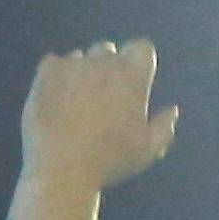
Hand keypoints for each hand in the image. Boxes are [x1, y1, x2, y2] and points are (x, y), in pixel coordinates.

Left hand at [21, 39, 177, 191]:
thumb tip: (172, 111)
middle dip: (104, 68)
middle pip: (107, 51)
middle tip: (96, 99)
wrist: (62, 171)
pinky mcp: (47, 74)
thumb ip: (163, 128)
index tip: (129, 82)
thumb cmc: (108, 163)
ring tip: (72, 104)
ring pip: (78, 58)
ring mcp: (74, 66)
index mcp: (134, 75)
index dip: (136, 63)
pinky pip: (51, 63)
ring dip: (77, 73)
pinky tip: (52, 97)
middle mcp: (105, 63)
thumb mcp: (146, 151)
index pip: (142, 48)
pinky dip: (52, 76)